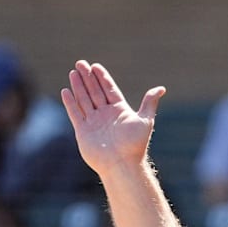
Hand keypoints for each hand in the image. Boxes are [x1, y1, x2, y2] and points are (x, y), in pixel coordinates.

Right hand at [61, 60, 164, 175]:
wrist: (122, 164)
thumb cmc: (135, 144)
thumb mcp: (145, 120)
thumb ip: (149, 102)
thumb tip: (161, 88)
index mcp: (120, 110)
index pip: (109, 89)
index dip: (102, 78)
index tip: (96, 66)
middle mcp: (106, 114)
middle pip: (95, 91)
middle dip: (88, 77)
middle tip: (81, 62)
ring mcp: (94, 122)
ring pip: (84, 100)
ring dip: (78, 86)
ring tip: (73, 72)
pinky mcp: (83, 131)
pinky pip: (75, 114)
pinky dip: (70, 103)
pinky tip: (66, 91)